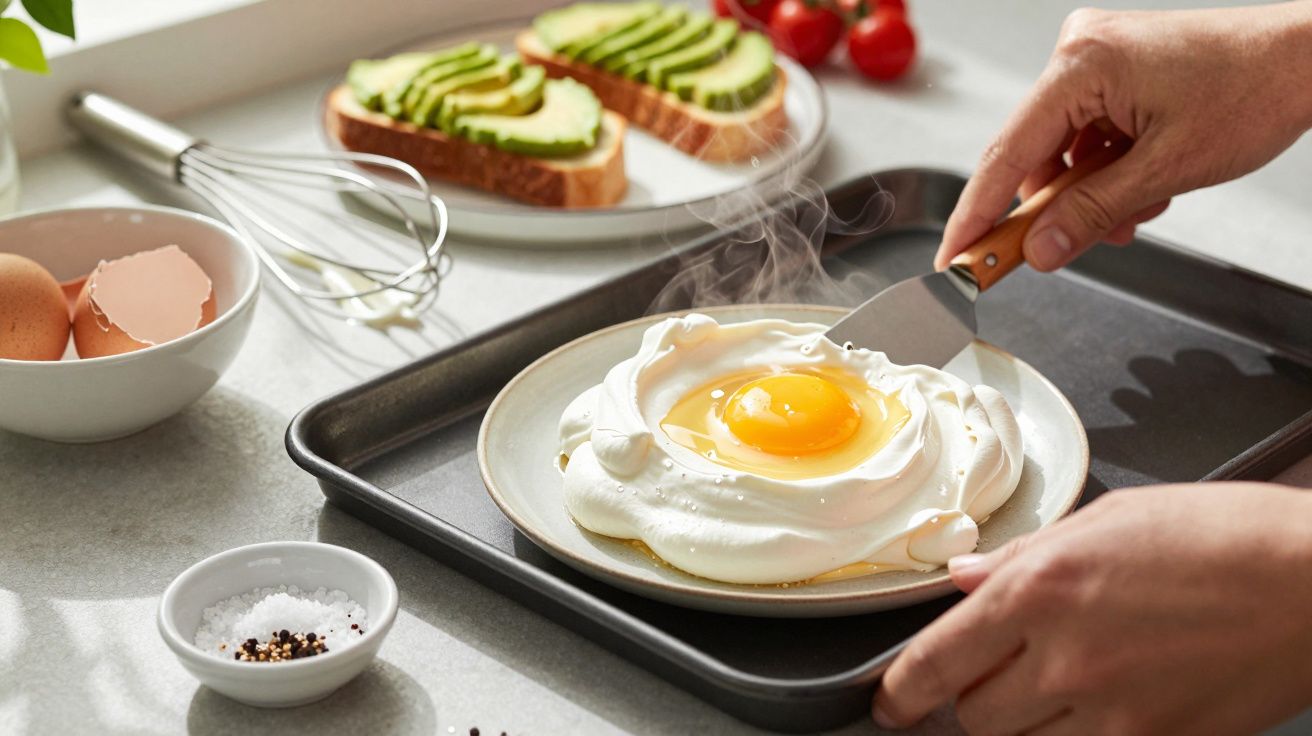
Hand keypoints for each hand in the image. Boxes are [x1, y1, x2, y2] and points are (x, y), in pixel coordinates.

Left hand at [873, 482, 1311, 734]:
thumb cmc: (1220, 535)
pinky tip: (1111, 701)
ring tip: (1067, 679)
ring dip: (1027, 720)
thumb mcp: (1106, 521)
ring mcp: (1113, 712)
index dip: (899, 692)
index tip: (890, 703)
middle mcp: (1064, 657)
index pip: (934, 661)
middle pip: (974, 715)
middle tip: (1001, 670)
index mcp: (1039, 589)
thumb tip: (964, 578)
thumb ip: (1024, 557)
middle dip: (974, 695)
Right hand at [935, 4, 1311, 272]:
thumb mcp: (1165, 170)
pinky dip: (1104, 170)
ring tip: (1132, 211)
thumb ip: (1091, 213)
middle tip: (1054, 252)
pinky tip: (1138, 184)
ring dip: (1087, 193)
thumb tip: (1038, 249)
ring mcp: (1094, 58)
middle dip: (1053, 208)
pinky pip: (1084, 135)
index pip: (1005, 153)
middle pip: (1031, 154)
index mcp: (1080, 64)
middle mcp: (1077, 52)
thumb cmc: (1253, 89)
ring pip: (1060, 151)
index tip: (953, 258)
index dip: (975, 215)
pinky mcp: (1112, 70)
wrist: (1306, 58)